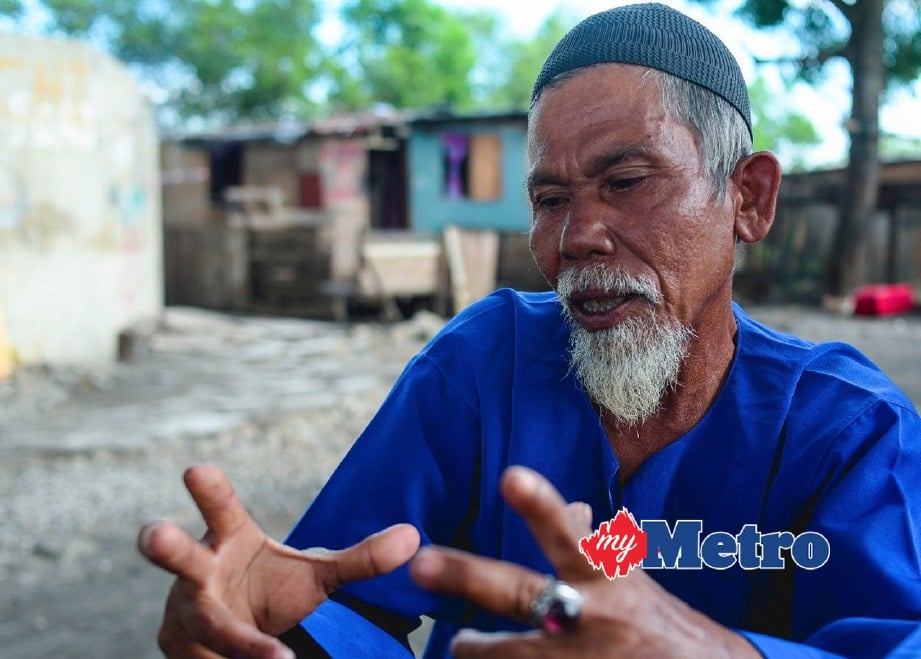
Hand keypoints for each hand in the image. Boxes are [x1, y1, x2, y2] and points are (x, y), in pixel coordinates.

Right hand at [138, 464, 419, 658]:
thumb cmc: (274, 591)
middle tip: (154, 533)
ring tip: (274, 658)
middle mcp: (198, 572)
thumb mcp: (319, 576)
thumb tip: (415, 537)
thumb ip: (361, 559)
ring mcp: (182, 614)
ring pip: (198, 628)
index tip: (196, 468)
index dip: (209, 489)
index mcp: (230, 538)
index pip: (220, 508)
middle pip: (179, 556)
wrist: (239, 634)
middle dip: (165, 544)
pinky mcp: (178, 651)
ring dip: (224, 644)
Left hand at [409, 466, 758, 657]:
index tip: (510, 477)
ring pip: (516, 653)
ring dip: (479, 650)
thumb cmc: (659, 623)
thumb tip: (572, 505)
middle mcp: (592, 615)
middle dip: (469, 576)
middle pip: (523, 593)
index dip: (540, 505)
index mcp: (606, 576)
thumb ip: (594, 546)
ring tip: (458, 647)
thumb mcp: (629, 578)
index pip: (568, 534)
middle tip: (421, 563)